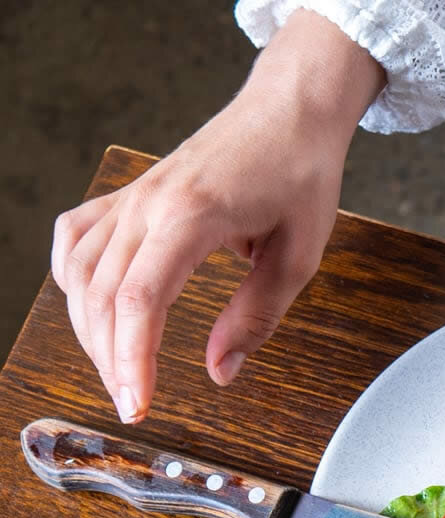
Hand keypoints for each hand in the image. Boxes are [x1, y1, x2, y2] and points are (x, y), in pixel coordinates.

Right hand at [51, 10, 381, 421]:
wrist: (286, 113)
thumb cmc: (299, 176)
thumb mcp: (298, 257)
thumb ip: (257, 317)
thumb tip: (220, 371)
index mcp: (192, 216)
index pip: (141, 299)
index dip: (131, 358)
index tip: (137, 403)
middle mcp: (148, 203)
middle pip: (104, 294)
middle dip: (110, 358)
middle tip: (132, 404)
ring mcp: (132, 197)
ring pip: (81, 270)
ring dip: (90, 327)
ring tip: (117, 371)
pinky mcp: (129, 195)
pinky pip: (78, 237)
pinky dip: (73, 278)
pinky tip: (89, 309)